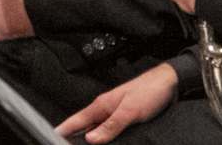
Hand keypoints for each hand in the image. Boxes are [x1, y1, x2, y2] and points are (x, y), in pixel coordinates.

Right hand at [54, 62, 178, 141]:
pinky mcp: (124, 117)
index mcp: (101, 106)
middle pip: (83, 129)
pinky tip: (105, 143)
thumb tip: (90, 140)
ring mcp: (114, 114)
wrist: (171, 82)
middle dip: (73, 139)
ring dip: (89, 140)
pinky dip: (103, 138)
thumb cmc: (151, 90)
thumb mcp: (130, 110)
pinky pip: (108, 130)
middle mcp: (105, 110)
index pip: (75, 122)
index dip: (61, 132)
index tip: (51, 140)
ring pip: (95, 131)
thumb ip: (111, 125)